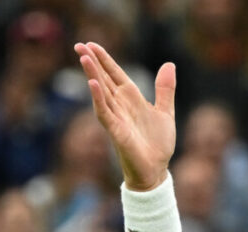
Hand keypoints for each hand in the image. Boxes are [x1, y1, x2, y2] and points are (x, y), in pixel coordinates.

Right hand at [74, 42, 175, 190]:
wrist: (156, 171)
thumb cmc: (158, 144)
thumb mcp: (165, 112)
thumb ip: (165, 89)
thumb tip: (169, 64)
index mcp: (131, 99)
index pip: (115, 74)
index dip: (104, 59)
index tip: (91, 44)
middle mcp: (121, 106)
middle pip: (103, 79)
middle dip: (92, 62)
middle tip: (78, 45)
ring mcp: (116, 118)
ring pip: (101, 92)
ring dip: (92, 75)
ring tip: (83, 57)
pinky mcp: (116, 132)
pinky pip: (105, 112)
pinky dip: (99, 98)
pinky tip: (93, 84)